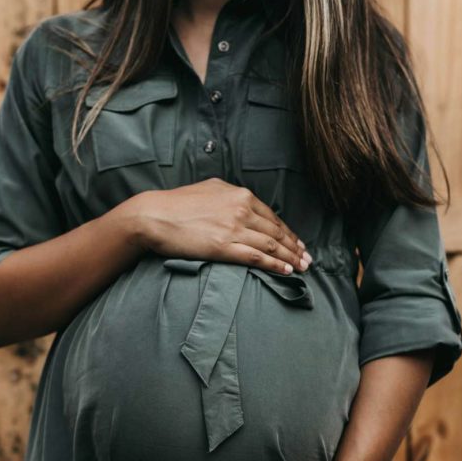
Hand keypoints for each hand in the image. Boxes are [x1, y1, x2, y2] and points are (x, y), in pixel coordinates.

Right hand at [124, 178, 311, 273]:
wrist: (154, 216)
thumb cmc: (176, 204)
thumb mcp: (208, 189)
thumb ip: (229, 195)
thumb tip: (240, 200)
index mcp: (239, 195)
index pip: (272, 216)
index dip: (288, 232)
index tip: (297, 243)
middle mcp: (241, 209)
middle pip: (276, 231)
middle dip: (294, 247)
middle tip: (307, 259)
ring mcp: (233, 228)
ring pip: (270, 245)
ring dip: (290, 257)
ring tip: (302, 267)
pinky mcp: (224, 246)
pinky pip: (256, 257)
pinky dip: (274, 264)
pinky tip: (285, 271)